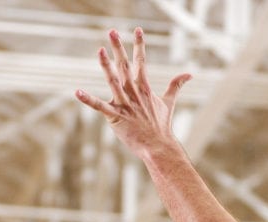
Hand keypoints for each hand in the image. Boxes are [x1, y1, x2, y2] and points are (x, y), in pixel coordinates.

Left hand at [75, 27, 190, 154]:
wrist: (159, 147)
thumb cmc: (161, 126)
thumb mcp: (169, 103)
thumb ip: (176, 86)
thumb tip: (190, 74)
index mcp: (145, 88)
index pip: (141, 61)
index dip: (139, 45)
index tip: (137, 29)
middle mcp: (134, 93)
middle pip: (125, 66)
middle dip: (118, 48)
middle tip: (111, 31)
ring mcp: (125, 104)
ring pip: (113, 81)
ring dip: (106, 66)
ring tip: (100, 50)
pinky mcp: (116, 117)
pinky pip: (100, 107)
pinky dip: (88, 100)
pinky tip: (78, 92)